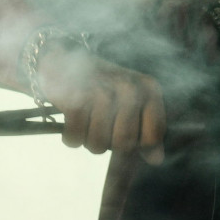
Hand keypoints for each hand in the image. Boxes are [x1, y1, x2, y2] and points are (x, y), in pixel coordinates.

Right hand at [36, 40, 166, 164]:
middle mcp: (129, 89)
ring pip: (97, 145)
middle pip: (123, 144)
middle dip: (107, 143)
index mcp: (148, 89)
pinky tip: (70, 121)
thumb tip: (156, 160)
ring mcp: (102, 93)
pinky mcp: (76, 99)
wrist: (62, 60)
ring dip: (86, 140)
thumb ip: (146, 130)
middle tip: (98, 125)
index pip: (151, 138)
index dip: (135, 144)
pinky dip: (70, 137)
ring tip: (84, 121)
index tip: (121, 131)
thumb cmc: (100, 86)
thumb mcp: (131, 102)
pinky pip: (75, 138)